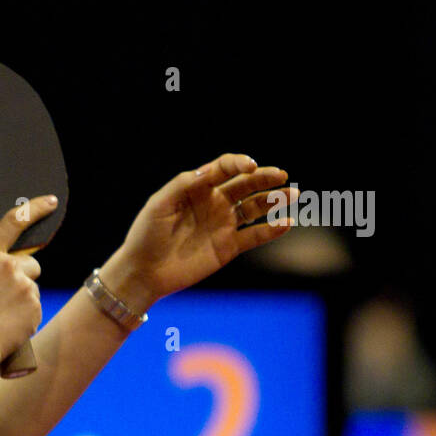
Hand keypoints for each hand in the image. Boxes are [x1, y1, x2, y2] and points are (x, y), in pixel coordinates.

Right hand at [0, 198, 46, 367]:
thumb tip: (0, 273)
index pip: (13, 221)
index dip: (35, 209)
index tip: (50, 201)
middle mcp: (8, 265)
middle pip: (30, 264)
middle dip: (23, 277)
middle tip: (2, 298)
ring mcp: (24, 287)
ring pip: (31, 288)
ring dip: (22, 299)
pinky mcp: (34, 308)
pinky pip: (34, 308)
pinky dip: (24, 317)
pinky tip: (6, 327)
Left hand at [109, 153, 297, 304]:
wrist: (144, 272)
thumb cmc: (146, 235)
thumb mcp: (159, 205)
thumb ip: (183, 185)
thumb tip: (207, 171)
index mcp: (197, 188)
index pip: (223, 169)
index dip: (238, 164)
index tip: (250, 166)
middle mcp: (214, 203)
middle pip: (245, 185)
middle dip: (263, 178)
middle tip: (281, 175)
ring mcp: (223, 224)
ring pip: (254, 207)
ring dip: (274, 200)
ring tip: (292, 194)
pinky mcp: (228, 247)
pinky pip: (255, 236)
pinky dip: (271, 230)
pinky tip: (286, 223)